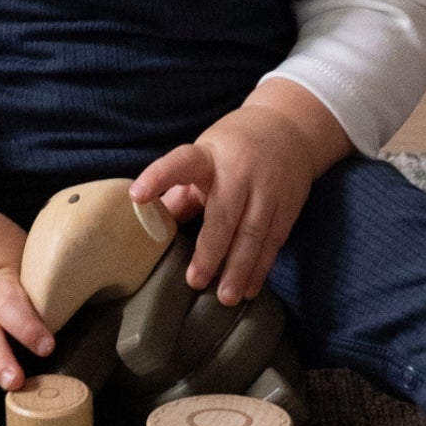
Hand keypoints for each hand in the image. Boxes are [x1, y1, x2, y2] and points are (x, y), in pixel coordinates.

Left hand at [133, 82, 351, 306]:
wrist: (290, 127)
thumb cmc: (231, 149)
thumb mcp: (202, 157)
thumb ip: (179, 191)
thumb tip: (150, 228)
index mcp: (208, 155)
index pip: (180, 163)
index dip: (159, 178)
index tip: (136, 196)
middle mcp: (239, 171)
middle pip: (225, 213)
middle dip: (211, 250)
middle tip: (196, 282)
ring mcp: (268, 188)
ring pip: (254, 232)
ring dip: (240, 268)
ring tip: (226, 298)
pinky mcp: (289, 204)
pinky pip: (274, 240)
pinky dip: (261, 267)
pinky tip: (249, 289)